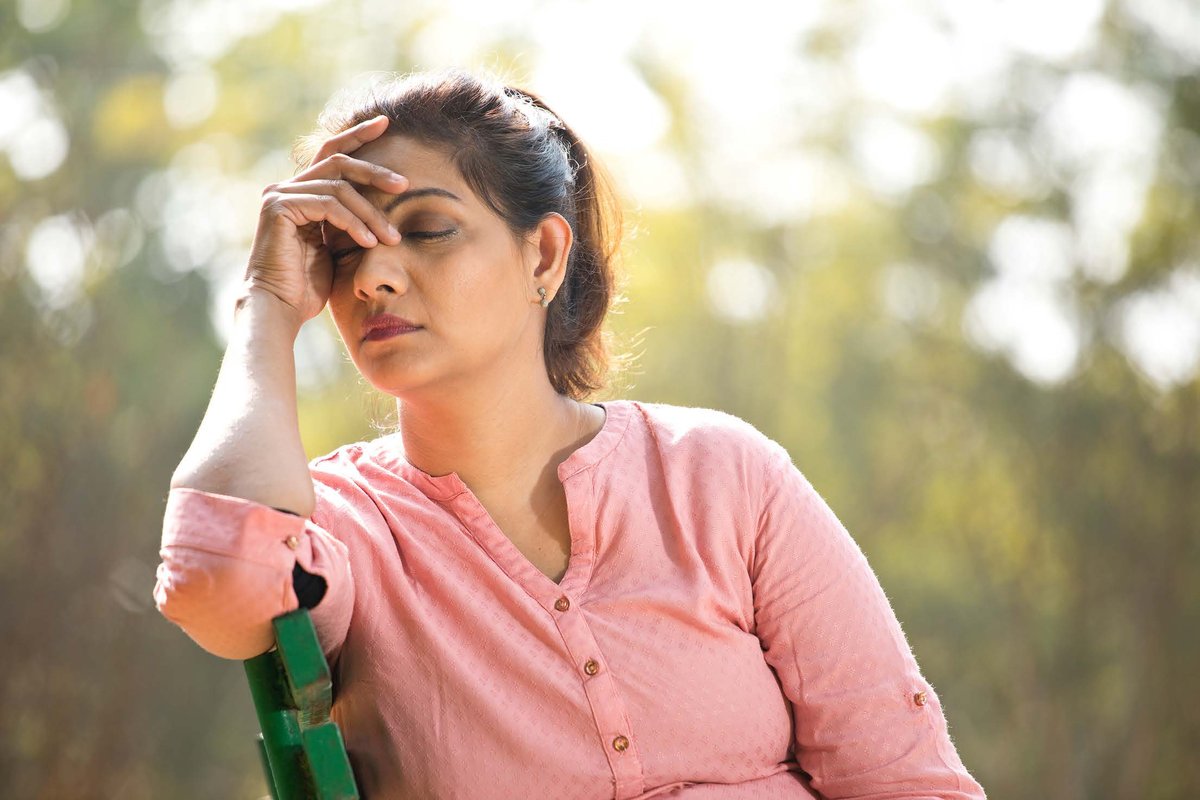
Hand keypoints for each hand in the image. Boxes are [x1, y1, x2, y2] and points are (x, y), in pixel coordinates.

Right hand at [243, 115, 407, 322]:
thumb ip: (349, 221)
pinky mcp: (279, 207)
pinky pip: (328, 205)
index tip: (386, 123)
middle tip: (404, 183)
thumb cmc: (309, 287)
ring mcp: (280, 195)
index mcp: (302, 193)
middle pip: (339, 162)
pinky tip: (370, 243)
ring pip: (339, 187)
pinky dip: (354, 223)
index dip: (358, 135)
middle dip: (374, 170)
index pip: (333, 156)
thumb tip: (380, 205)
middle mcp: (287, 188)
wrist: (280, 309)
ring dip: (371, 213)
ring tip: (393, 237)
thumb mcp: (337, 248)